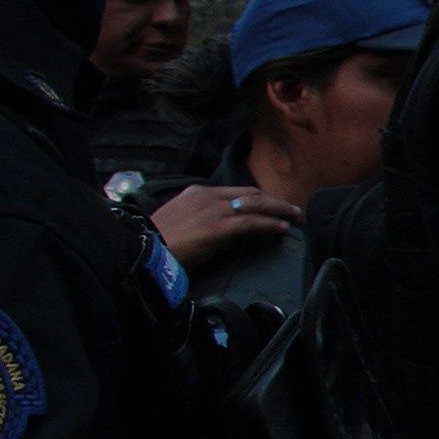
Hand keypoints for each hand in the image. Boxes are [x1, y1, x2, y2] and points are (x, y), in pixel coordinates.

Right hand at [151, 182, 301, 267]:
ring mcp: (215, 210)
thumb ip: (199, 216)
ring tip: (295, 215)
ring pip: (256, 205)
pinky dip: (271, 224)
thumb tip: (217, 226)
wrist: (144, 247)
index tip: (270, 203)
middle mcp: (209, 196)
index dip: (256, 197)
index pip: (235, 191)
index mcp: (197, 192)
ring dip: (279, 209)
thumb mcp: (180, 218)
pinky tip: (283, 228)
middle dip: (274, 200)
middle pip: (250, 194)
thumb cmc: (158, 239)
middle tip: (291, 207)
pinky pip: (253, 223)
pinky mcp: (219, 227)